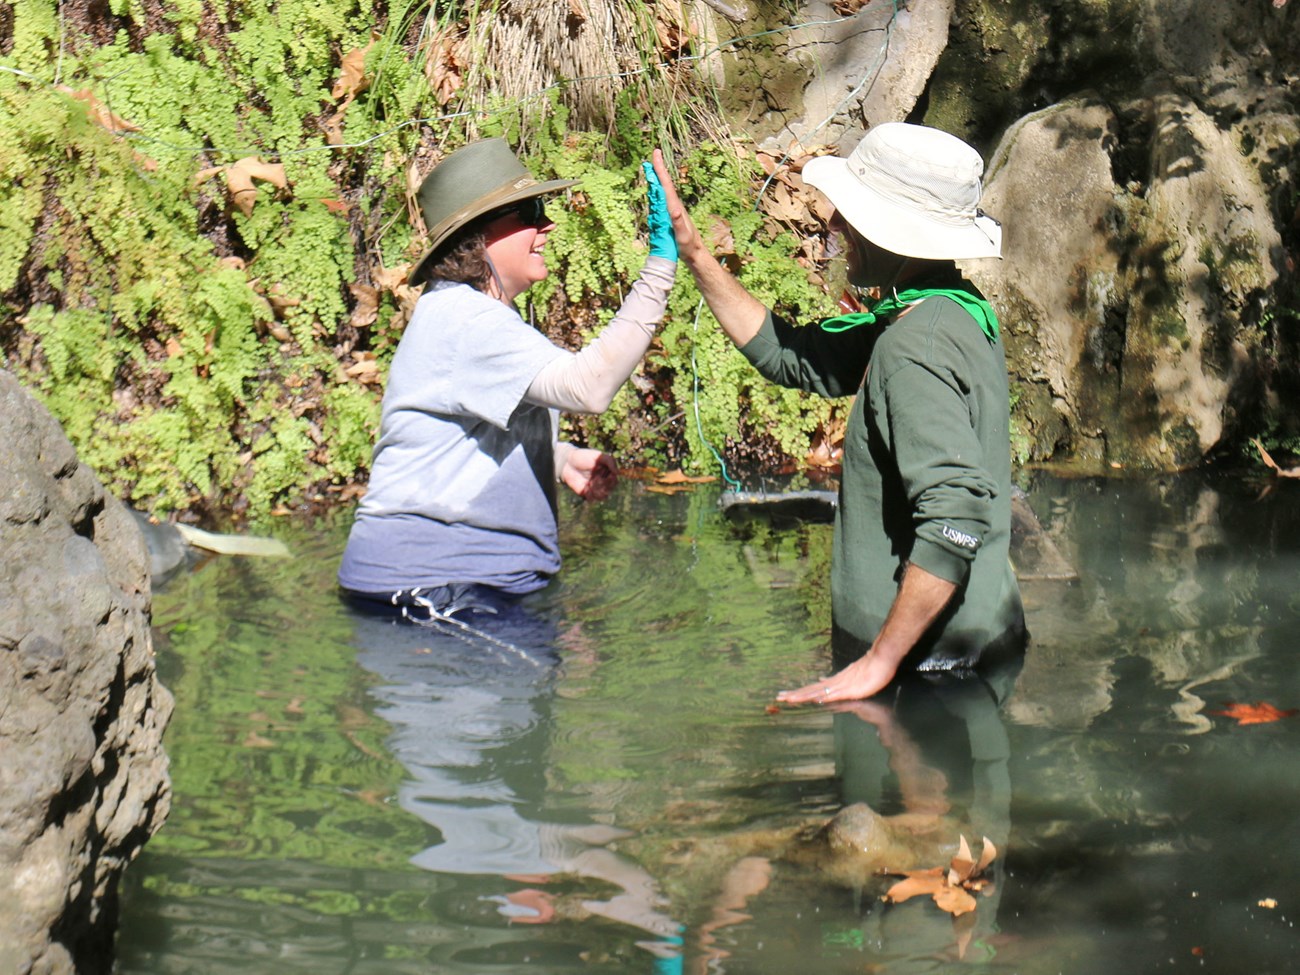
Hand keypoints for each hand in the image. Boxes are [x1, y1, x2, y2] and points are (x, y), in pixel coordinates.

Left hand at [561, 448, 617, 500]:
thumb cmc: (583, 457)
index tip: (607, 475)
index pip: (614, 481)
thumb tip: (618, 473)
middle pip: (609, 490)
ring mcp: (594, 488)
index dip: (612, 480)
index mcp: (607, 473)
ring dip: (598, 490)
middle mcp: (602, 482)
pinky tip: (586, 487)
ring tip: (591, 483)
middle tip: (596, 478)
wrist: (568, 462)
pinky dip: (590, 495)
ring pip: (602, 497)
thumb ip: (610, 461)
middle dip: (604, 485)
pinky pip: (592, 499)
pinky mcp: (586, 493)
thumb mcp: (598, 456)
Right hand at [650, 148, 706, 264]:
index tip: (656, 154)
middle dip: (659, 169)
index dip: (661, 170)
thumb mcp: (683, 236)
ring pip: (664, 190)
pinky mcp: (672, 215)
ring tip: (651, 166)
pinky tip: (655, 188)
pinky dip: (658, 190)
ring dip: (658, 177)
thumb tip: (674, 209)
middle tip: (653, 155)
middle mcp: (675, 206)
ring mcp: (674, 210)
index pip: (667, 185)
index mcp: (676, 208)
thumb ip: (679, 223)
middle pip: (665, 184)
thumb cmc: (688, 246)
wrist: (694, 253)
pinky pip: (663, 199)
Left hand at [775, 650, 899, 704]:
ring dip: (802, 696)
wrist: (881, 659)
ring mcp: (841, 686)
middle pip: (810, 690)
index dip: (799, 693)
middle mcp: (834, 683)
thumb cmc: (870, 669)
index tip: (785, 695)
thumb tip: (821, 680)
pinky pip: (833, 694)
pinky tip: (813, 699)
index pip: (812, 688)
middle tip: (778, 697)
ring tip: (788, 699)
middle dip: (794, 695)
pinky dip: (822, 697)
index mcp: (833, 682)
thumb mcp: (851, 678)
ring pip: (817, 692)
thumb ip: (836, 681)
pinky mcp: (850, 689)